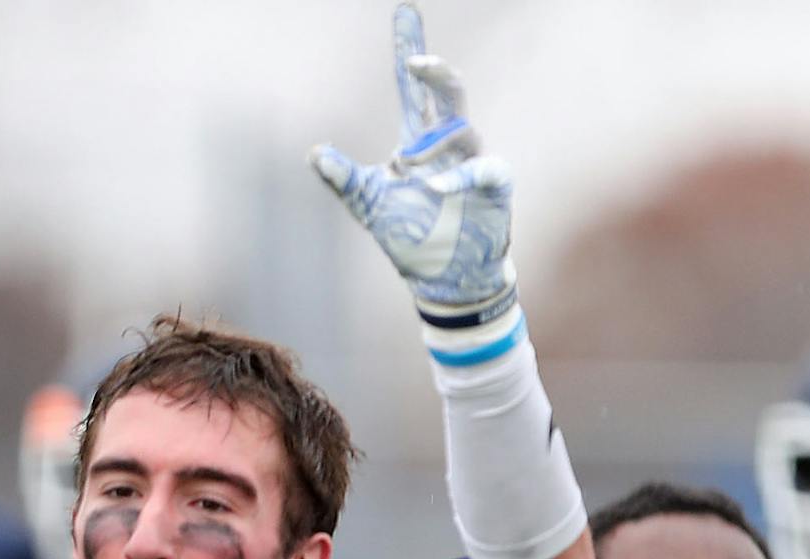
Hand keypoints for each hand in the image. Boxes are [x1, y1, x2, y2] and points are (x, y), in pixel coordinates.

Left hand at [310, 5, 514, 318]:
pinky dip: (458, 176)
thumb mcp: (369, 206)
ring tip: (404, 169)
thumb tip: (314, 153)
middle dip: (434, 71)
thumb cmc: (411, 238)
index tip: (404, 10)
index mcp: (418, 142)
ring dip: (430, 147)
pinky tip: (433, 186)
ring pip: (460, 130)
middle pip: (447, 92)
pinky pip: (484, 169)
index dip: (408, 50)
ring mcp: (473, 163)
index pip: (412, 88)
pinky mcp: (494, 188)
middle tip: (414, 61)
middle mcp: (447, 145)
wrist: (443, 281)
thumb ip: (344, 179)